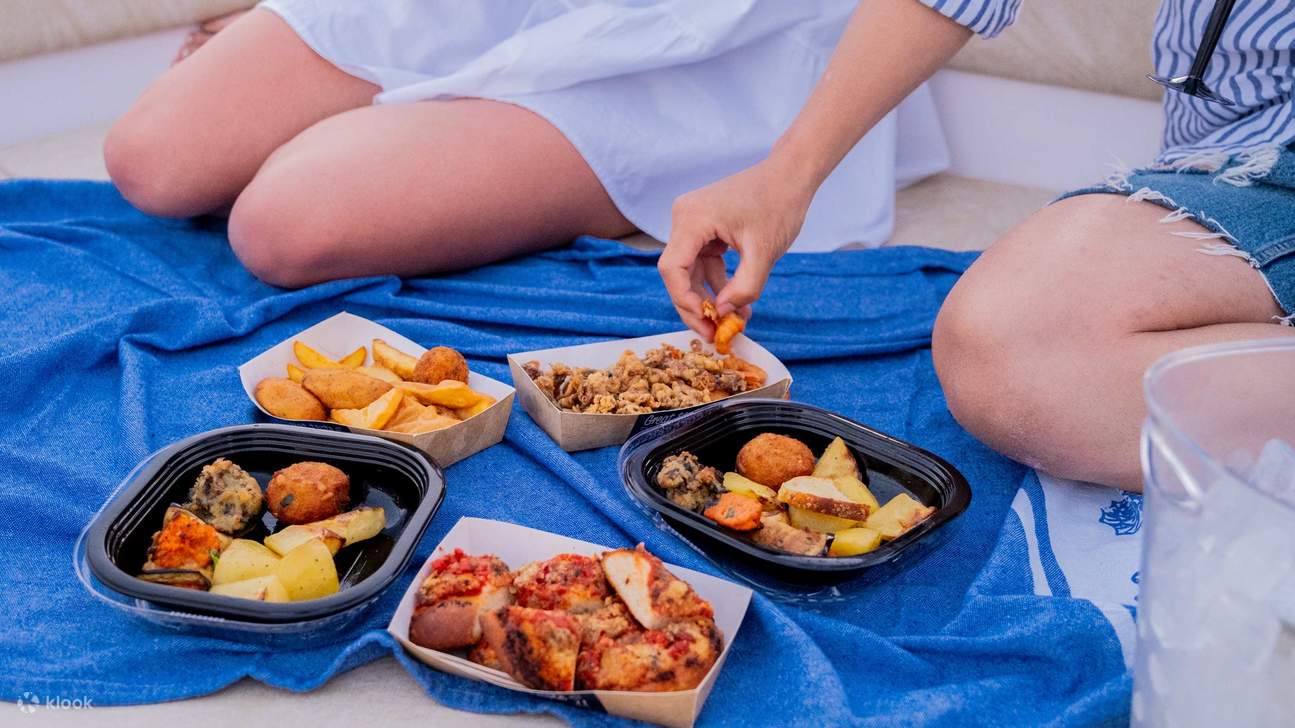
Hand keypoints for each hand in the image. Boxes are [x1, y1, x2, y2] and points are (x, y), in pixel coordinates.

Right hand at [658, 157, 813, 336]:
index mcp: (692, 218)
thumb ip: (743, 287)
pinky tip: (737, 304)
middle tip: (714, 334)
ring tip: (733, 322)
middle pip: (677, 273)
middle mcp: (685, 218)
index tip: (706, 323)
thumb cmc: (779, 204)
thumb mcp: (764, 252)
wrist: (791, 175)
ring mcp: (693, 222)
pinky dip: (718, 283)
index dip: (684, 300)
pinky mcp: (705, 228)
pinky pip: (704, 262)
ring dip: (709, 298)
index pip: (672, 268)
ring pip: (690, 271)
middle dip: (696, 305)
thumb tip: (722, 314)